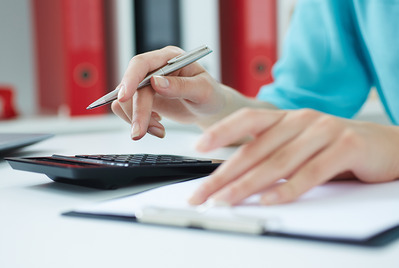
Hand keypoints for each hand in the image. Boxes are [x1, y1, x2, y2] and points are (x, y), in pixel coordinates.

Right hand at [111, 46, 227, 139]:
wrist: (209, 109)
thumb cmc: (210, 95)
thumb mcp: (203, 90)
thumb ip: (181, 86)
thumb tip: (156, 82)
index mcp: (169, 58)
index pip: (141, 64)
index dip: (130, 79)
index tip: (124, 97)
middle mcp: (155, 68)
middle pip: (132, 88)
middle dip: (136, 112)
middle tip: (140, 133)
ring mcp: (147, 84)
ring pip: (126, 101)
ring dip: (138, 119)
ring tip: (159, 130)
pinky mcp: (144, 99)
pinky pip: (128, 110)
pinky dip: (139, 122)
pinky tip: (156, 126)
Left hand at [189, 108, 398, 205]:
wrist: (388, 145)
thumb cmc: (337, 146)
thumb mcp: (301, 143)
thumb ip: (274, 154)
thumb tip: (237, 175)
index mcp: (287, 117)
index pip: (247, 120)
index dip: (221, 131)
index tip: (198, 147)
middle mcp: (302, 120)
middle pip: (255, 149)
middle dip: (224, 174)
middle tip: (203, 193)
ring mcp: (324, 131)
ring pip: (278, 162)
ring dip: (248, 185)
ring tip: (226, 201)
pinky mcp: (346, 146)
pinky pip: (311, 172)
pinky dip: (288, 189)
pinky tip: (269, 201)